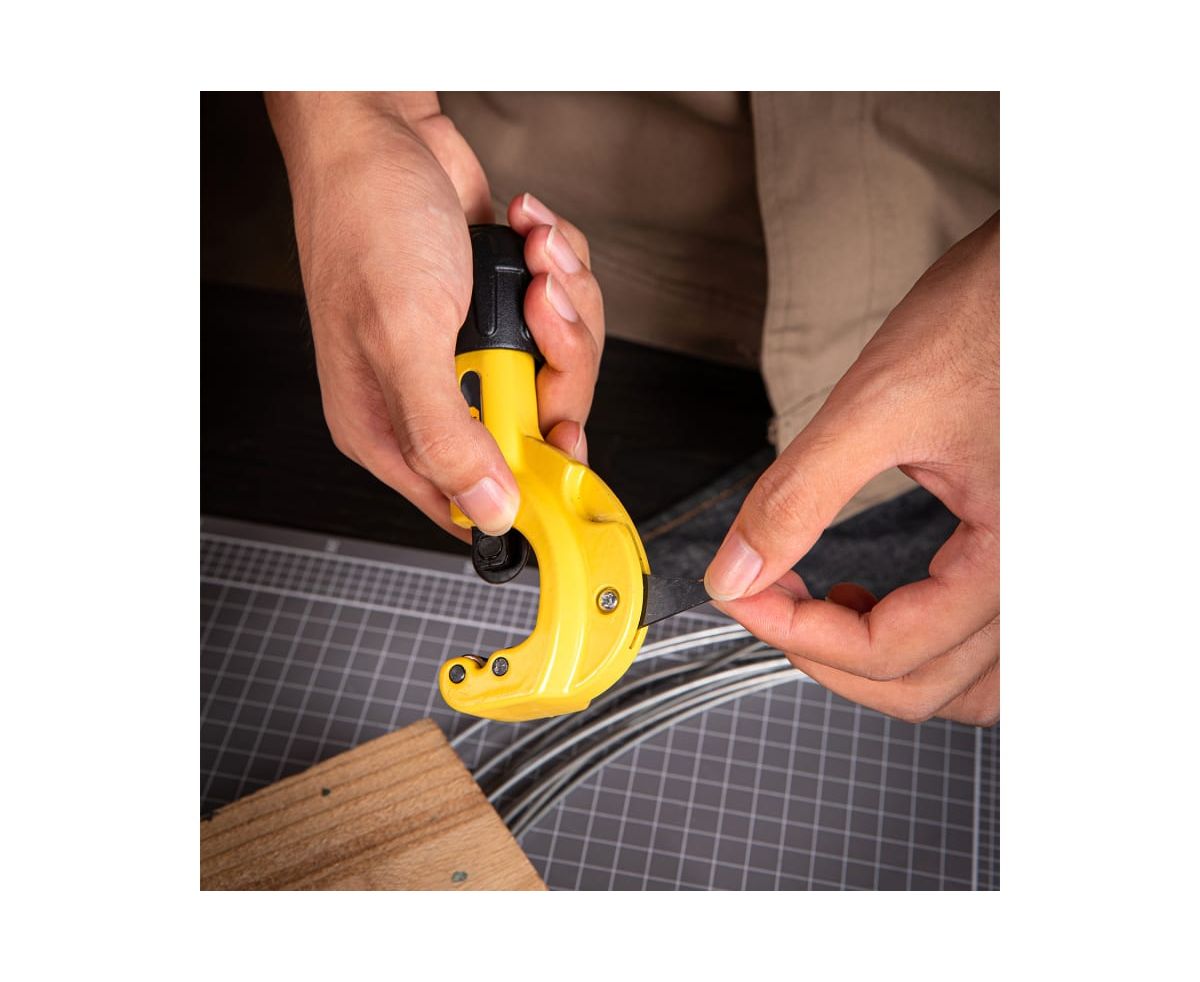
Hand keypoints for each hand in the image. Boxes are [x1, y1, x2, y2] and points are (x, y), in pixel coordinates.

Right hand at [265, 92, 603, 539]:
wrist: (379, 128)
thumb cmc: (366, 219)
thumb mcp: (401, 336)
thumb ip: (445, 434)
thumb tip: (488, 509)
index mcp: (392, 427)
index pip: (473, 500)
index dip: (530, 490)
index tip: (570, 463)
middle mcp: (435, 395)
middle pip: (540, 426)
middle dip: (558, 359)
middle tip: (536, 310)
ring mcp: (474, 350)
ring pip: (563, 364)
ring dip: (564, 301)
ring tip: (531, 259)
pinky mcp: (502, 308)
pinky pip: (566, 313)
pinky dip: (561, 268)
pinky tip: (525, 236)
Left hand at [705, 213, 999, 725]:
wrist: (1046, 273)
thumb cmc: (990, 315)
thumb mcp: (878, 405)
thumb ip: (798, 497)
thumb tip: (735, 573)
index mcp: (1015, 556)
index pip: (892, 651)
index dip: (796, 634)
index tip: (739, 594)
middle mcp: (1039, 580)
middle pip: (923, 685)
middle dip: (825, 655)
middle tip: (762, 599)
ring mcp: (1040, 569)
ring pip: (965, 683)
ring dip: (883, 666)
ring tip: (822, 608)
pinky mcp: (1027, 546)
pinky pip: (985, 642)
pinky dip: (926, 644)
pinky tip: (876, 599)